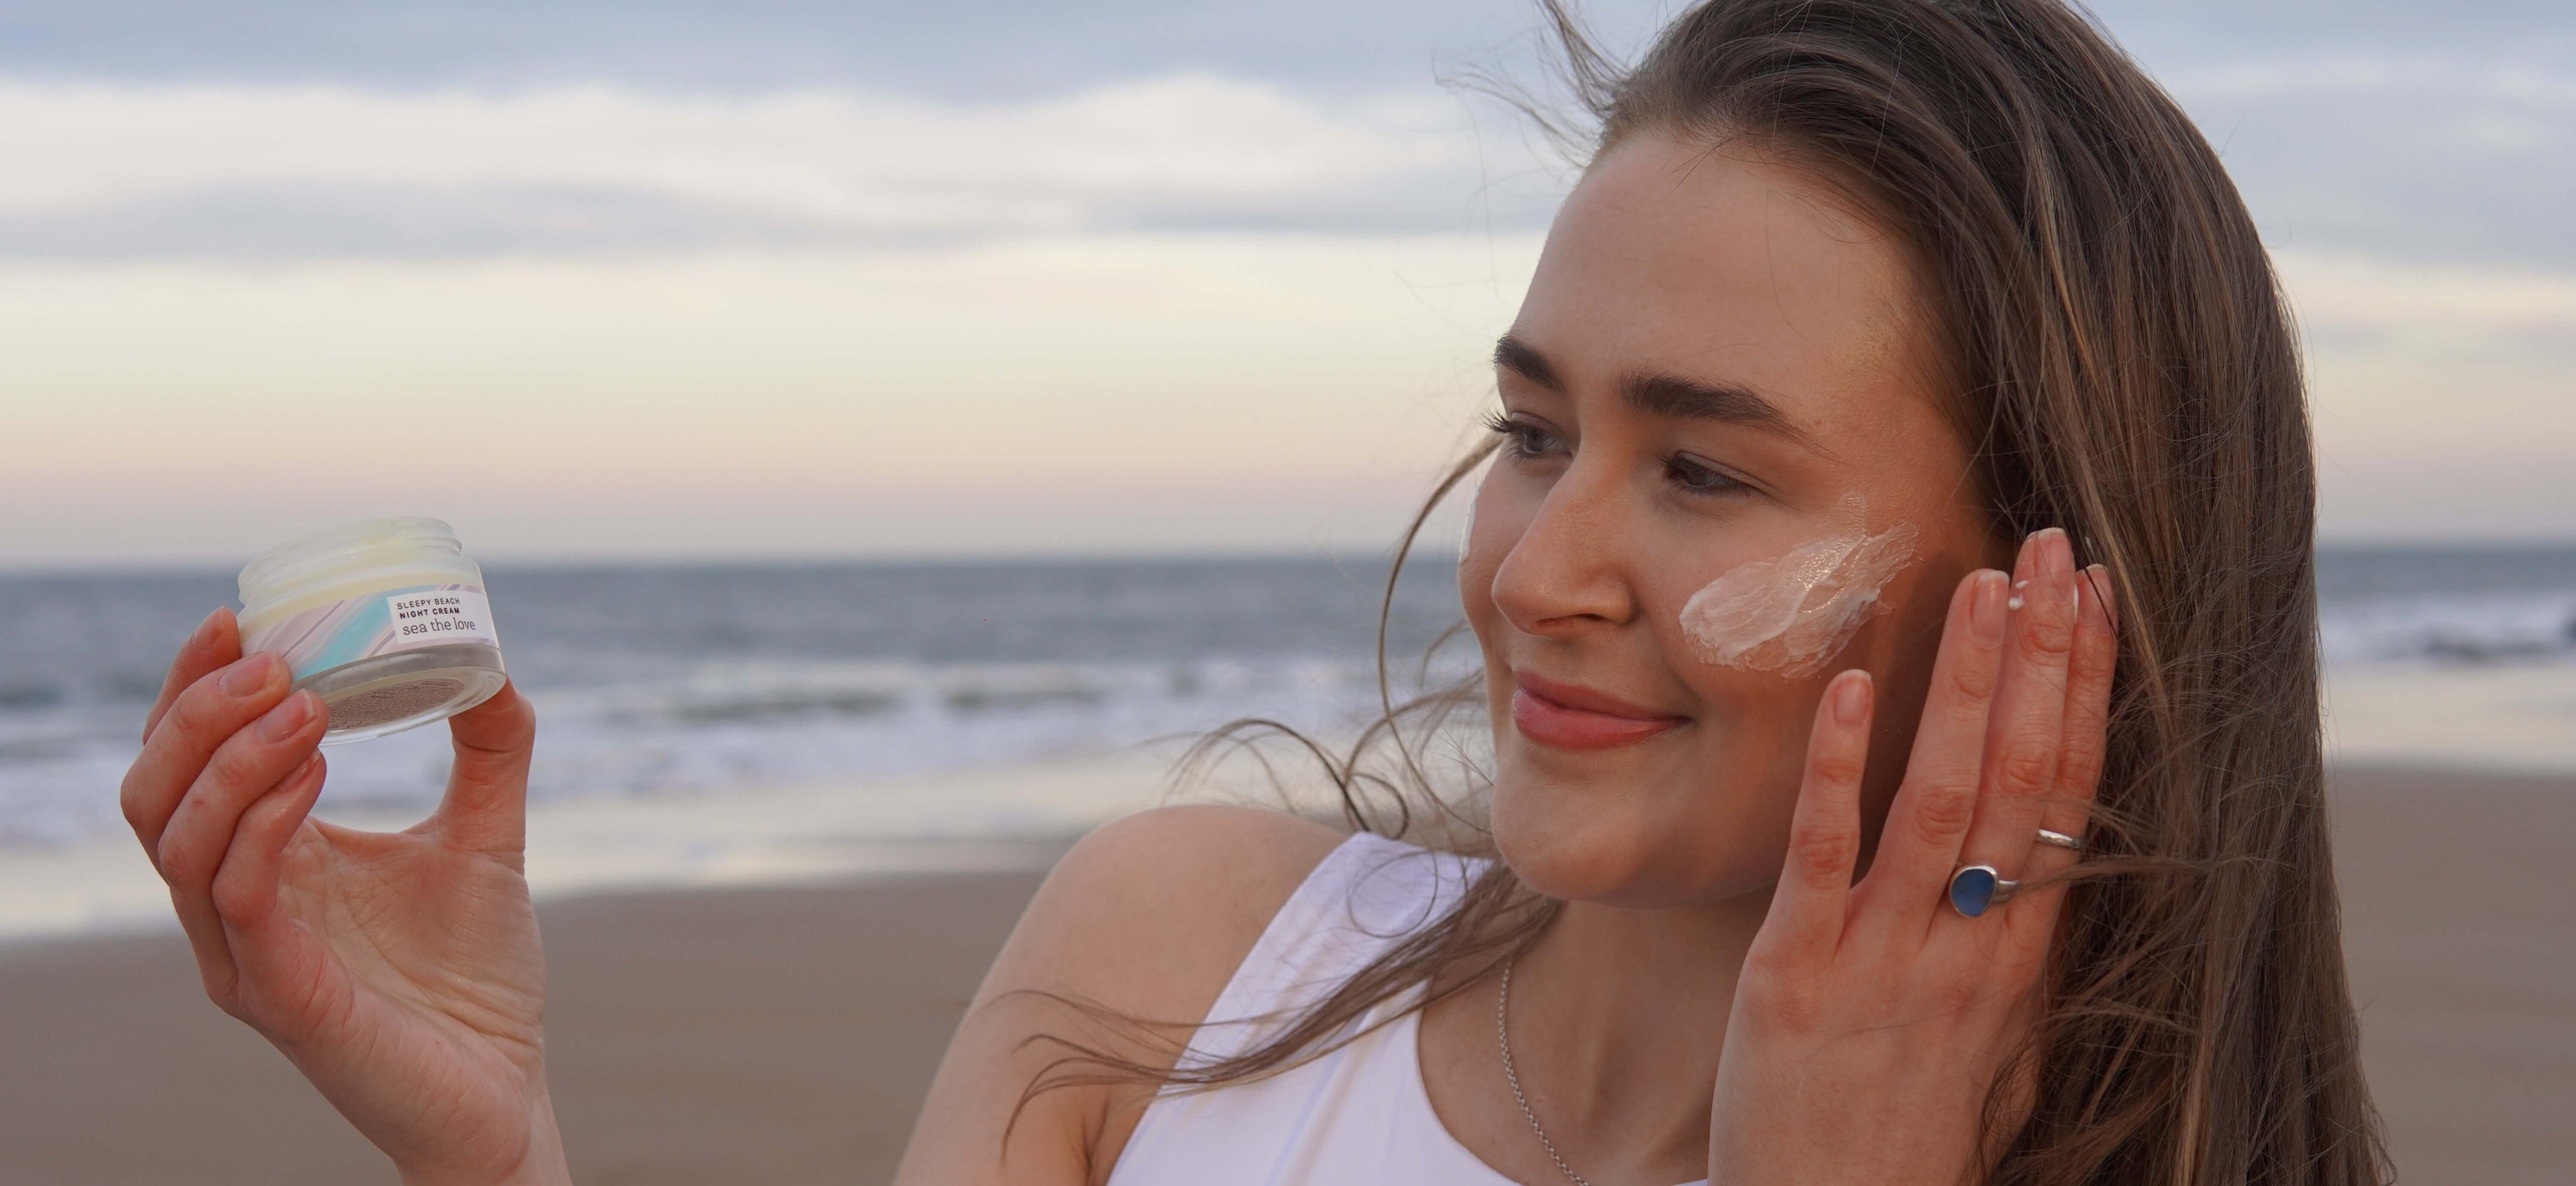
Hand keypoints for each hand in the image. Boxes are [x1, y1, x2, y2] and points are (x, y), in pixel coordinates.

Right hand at [119, 606, 567, 1185]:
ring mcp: (246, 956)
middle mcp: (234, 905)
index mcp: (266, 861)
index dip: (194, 687)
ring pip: (176, 842)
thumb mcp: (486, 837)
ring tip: (303, 702)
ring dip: (230, 758)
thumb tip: (496, 661)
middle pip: (152, 793)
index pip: (186, 762)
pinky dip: (264, 825)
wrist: (504, 1088)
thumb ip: (491, 752)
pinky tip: (313, 774)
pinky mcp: (281, 997)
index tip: (239, 617)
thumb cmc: (477, 976)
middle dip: (196, 712)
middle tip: (271, 657)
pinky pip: (240, 898)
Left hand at [1707, 527, 2116, 1184]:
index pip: (2072, 794)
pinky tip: (1852, 686)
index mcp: (2025, 955)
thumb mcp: (1999, 1044)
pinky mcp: (1797, 975)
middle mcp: (1974, 947)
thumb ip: (2017, 947)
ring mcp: (1887, 957)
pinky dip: (1839, 768)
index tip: (2098, 596)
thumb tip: (2047, 862)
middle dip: (2044, 656)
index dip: (2087, 689)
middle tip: (2057, 546)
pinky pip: (1824, 856)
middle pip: (2026, 779)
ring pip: (1941, 801)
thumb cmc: (1913, 1137)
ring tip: (1980, 584)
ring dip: (1965, 687)